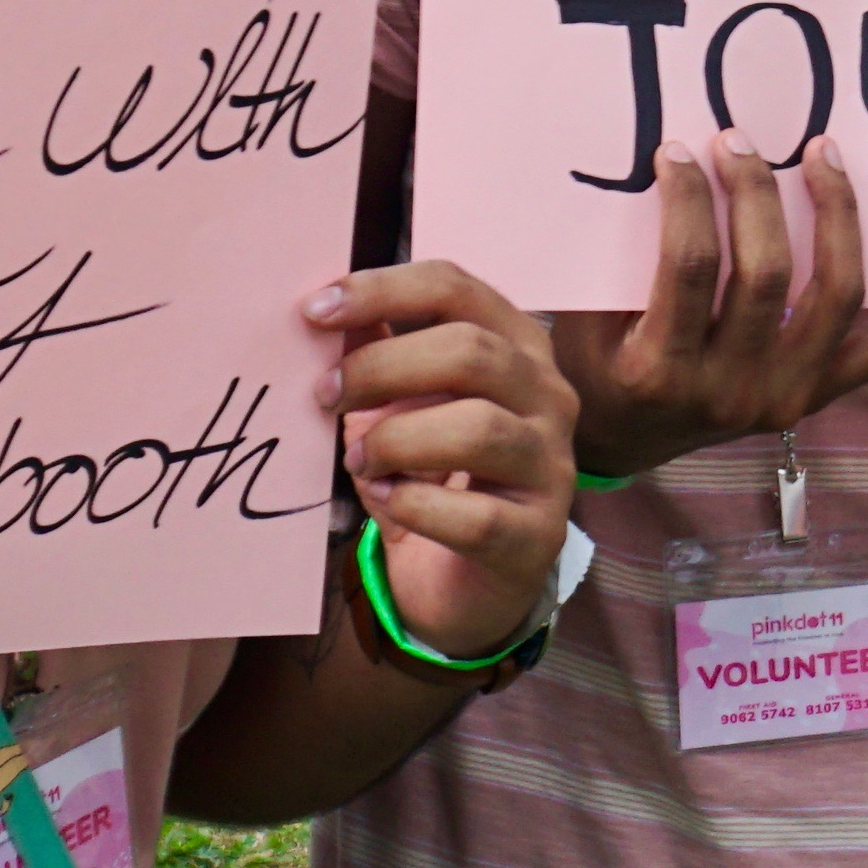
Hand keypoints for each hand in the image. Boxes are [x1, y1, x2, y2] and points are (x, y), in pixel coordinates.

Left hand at [308, 259, 579, 658]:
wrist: (465, 578)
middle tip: (325, 396)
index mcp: (515, 344)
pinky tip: (389, 501)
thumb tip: (325, 308)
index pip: (454, 289)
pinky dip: (416, 506)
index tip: (315, 311)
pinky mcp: (539, 535)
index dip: (382, 292)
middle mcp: (548, 395)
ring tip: (359, 460)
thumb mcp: (400, 403)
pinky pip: (476, 517)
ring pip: (479, 428)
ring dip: (397, 440)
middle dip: (380, 368)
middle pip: (469, 351)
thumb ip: (376, 350)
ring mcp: (552, 464)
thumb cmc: (433, 475)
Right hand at [544, 134, 867, 476]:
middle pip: (767, 273)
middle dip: (755, 192)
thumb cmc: (594, 363)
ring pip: (835, 296)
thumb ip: (617, 256)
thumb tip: (660, 162)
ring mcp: (781, 397)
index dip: (687, 198)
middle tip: (739, 142)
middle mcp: (728, 391)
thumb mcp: (584, 317)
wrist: (617, 441)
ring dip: (835, 217)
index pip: (689, 267)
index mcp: (660, 371)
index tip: (678, 151)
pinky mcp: (814, 398)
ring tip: (821, 157)